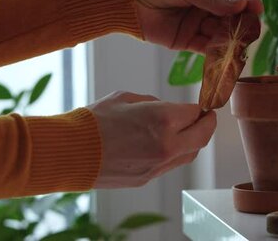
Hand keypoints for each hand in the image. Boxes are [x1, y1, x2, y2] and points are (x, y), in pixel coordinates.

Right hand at [89, 91, 215, 187]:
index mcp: (163, 119)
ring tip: (188, 130)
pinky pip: (171, 165)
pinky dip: (176, 153)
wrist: (70, 152)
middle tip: (207, 117)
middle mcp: (167, 145)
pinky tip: (168, 143)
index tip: (202, 103)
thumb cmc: (94, 121)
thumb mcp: (127, 98)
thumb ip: (154, 103)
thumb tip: (169, 108)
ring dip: (194, 140)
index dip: (201, 106)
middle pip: (203, 136)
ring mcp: (158, 165)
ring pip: (190, 154)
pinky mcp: (148, 178)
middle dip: (208, 124)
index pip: (196, 112)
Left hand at [134, 0, 262, 52]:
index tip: (257, 8)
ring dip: (231, 38)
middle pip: (233, 15)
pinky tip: (225, 53)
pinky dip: (216, 51)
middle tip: (251, 30)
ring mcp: (199, 22)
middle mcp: (208, 3)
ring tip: (239, 43)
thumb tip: (241, 6)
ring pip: (222, 32)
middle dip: (242, 22)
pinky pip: (207, 48)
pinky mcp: (188, 40)